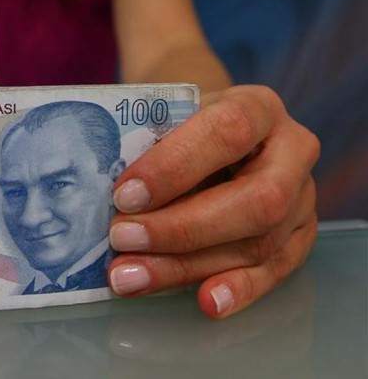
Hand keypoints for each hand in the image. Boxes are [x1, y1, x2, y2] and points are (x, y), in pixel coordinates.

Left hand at [108, 85, 319, 318]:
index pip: (227, 131)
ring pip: (258, 242)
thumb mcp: (165, 117)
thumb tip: (107, 200)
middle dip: (181, 227)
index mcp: (257, 107)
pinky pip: (274, 271)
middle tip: (121, 238)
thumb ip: (146, 147)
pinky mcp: (298, 237)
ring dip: (187, 266)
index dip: (174, 167)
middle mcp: (292, 151)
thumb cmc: (179, 125)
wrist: (210, 133)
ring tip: (130, 276)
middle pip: (257, 199)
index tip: (124, 195)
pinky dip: (237, 290)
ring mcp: (302, 197)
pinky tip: (205, 302)